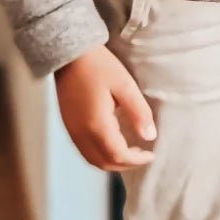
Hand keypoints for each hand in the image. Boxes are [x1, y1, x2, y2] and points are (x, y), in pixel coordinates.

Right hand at [54, 43, 156, 171]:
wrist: (69, 55)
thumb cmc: (99, 66)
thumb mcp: (125, 86)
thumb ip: (139, 112)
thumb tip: (150, 136)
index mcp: (96, 124)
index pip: (118, 155)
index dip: (136, 160)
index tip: (151, 154)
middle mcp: (80, 133)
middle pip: (104, 163)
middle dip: (125, 164)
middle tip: (143, 155)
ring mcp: (71, 130)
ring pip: (92, 159)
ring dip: (112, 161)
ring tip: (130, 151)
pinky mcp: (68, 125)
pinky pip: (84, 150)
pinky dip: (100, 154)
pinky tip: (112, 143)